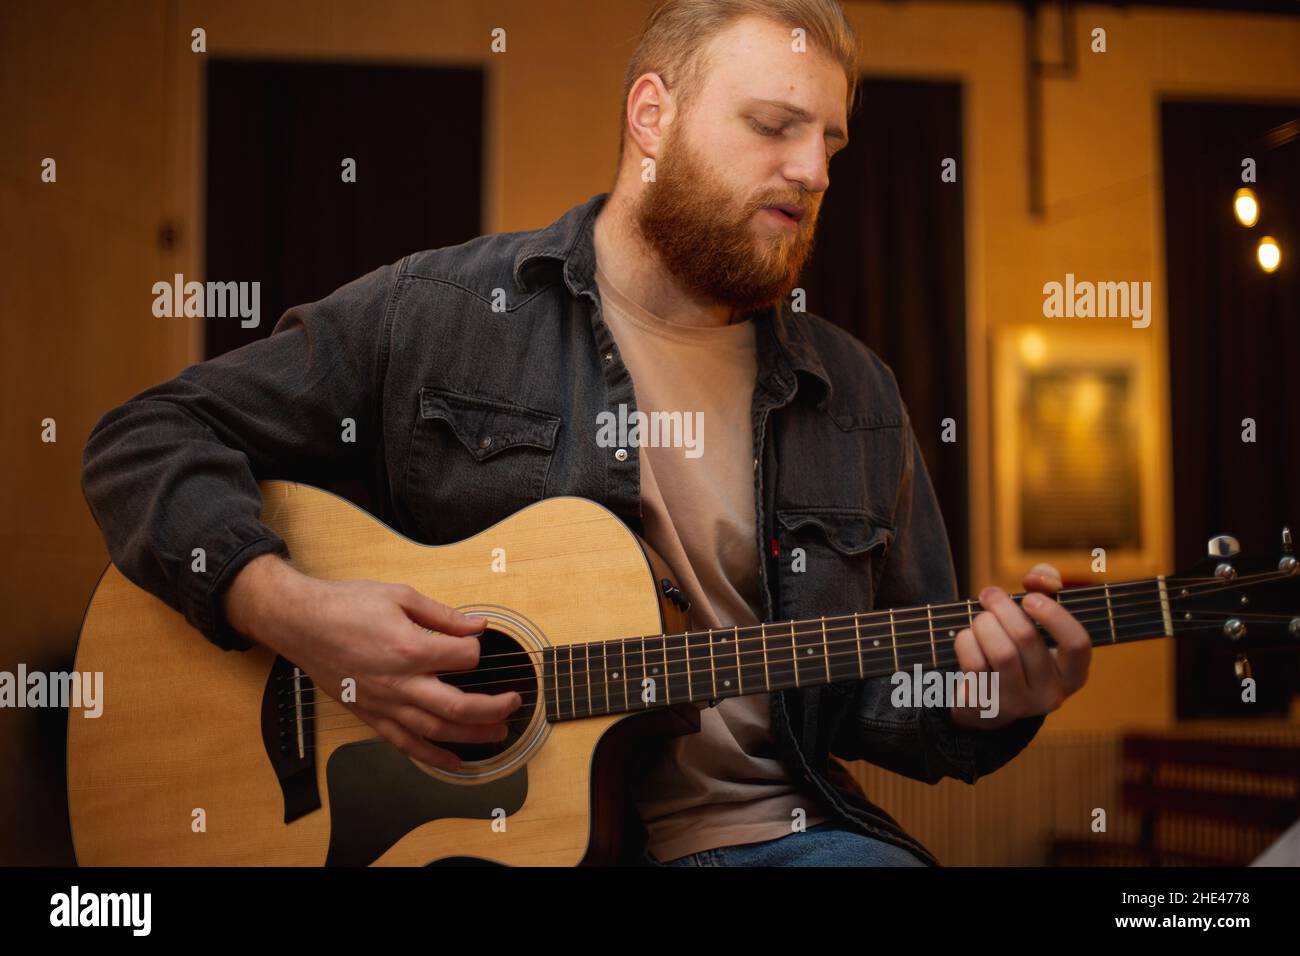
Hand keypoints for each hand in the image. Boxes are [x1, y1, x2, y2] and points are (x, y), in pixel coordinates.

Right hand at [225, 555, 521, 770]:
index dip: (478, 651)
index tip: (478, 645)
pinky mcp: (371, 716)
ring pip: (436, 732)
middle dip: (493, 708)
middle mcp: (399, 682)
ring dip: (472, 736)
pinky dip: (432, 757)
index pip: (463, 658)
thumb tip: (477, 626)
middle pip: (458, 707)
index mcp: (409, 648)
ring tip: (497, 733)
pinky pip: (405, 744)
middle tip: (513, 704)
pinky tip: (454, 761)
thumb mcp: (399, 596)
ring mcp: (384, 704)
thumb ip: (442, 615)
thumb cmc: (346, 606)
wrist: (301, 624)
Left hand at [948, 562, 1090, 730]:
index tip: (1029, 598)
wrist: (986, 702)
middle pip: (1026, 638)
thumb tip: (1038, 578)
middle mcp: (1050, 694)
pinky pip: (975, 663)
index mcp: (1072, 674)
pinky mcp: (986, 706)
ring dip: (984, 624)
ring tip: (980, 618)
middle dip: (1002, 608)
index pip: (1078, 644)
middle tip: (990, 595)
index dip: (1054, 615)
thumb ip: (1045, 588)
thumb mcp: (1038, 622)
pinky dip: (966, 641)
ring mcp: (1018, 704)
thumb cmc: (1018, 650)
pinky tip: (967, 639)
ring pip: (1001, 652)